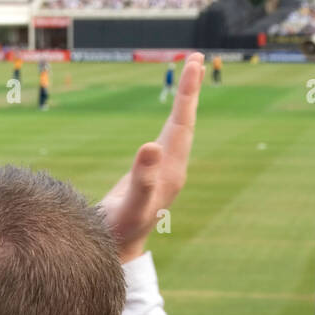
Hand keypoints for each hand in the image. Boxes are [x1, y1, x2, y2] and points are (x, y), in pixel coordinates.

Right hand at [98, 52, 204, 262]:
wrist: (118, 255)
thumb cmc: (119, 232)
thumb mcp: (130, 205)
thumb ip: (142, 178)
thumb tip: (152, 145)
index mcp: (171, 172)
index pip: (182, 124)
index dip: (188, 93)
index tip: (195, 63)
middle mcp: (173, 171)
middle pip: (185, 123)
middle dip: (190, 91)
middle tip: (196, 59)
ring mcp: (165, 175)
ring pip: (178, 131)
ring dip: (183, 104)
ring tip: (188, 78)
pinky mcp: (154, 178)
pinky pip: (167, 140)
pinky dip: (170, 121)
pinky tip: (167, 122)